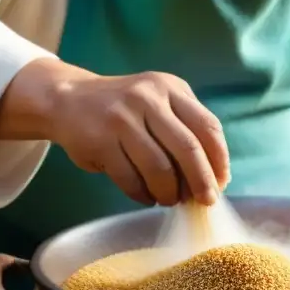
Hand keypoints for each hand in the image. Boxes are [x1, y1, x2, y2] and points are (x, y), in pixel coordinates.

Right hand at [47, 67, 229, 206]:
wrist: (68, 99)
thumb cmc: (125, 109)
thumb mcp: (158, 101)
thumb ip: (186, 128)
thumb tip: (215, 177)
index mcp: (170, 88)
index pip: (208, 126)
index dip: (219, 159)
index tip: (221, 182)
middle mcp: (147, 98)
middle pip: (188, 149)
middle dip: (201, 181)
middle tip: (205, 201)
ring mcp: (121, 119)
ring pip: (159, 168)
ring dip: (169, 192)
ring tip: (170, 199)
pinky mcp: (99, 141)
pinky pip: (130, 179)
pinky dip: (143, 194)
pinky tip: (147, 197)